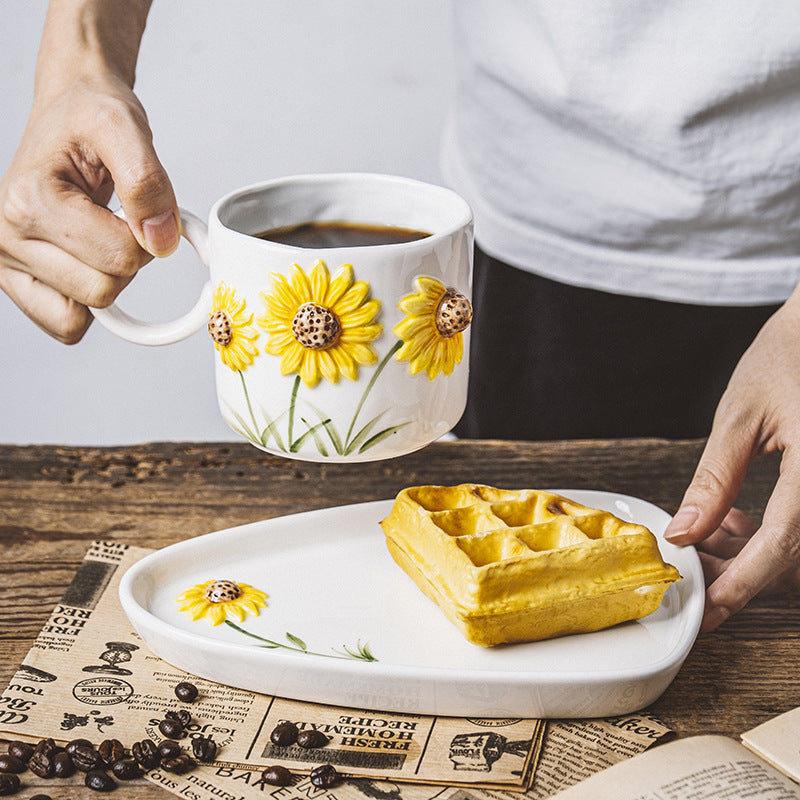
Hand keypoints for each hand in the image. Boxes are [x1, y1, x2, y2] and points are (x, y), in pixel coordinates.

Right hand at [0, 0, 177, 342]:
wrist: (70, 106)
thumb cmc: (89, 115)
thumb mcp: (124, 126)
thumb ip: (147, 183)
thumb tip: (162, 242)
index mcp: (27, 200)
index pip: (118, 258)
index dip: (147, 236)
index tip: (137, 205)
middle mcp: (5, 234)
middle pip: (102, 292)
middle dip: (127, 259)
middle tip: (115, 218)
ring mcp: (7, 262)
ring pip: (86, 312)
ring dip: (108, 278)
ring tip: (98, 234)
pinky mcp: (18, 282)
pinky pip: (67, 325)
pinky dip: (90, 303)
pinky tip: (90, 262)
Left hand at [664, 295, 799, 630]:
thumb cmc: (789, 356)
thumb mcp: (741, 416)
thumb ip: (714, 481)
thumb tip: (684, 532)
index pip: (782, 546)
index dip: (741, 585)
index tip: (708, 610)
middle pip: (795, 556)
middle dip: (743, 569)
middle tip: (695, 560)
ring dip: (756, 552)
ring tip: (712, 529)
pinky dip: (774, 531)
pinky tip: (738, 516)